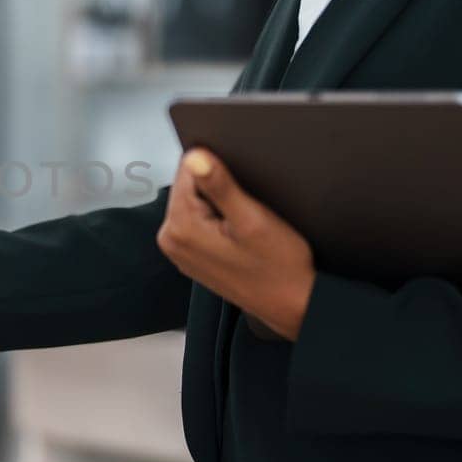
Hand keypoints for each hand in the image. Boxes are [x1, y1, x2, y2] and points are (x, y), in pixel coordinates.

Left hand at [157, 149, 316, 341]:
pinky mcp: (193, 254)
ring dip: (220, 204)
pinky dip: (220, 219)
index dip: (218, 169)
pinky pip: (201, 220)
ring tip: (244, 224)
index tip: (239, 187)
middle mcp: (171, 239)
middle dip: (218, 188)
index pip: (186, 169)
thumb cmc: (277, 268)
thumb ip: (220, 186)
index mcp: (180, 227)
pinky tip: (240, 235)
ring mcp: (180, 249)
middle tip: (246, 211)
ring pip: (197, 201)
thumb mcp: (252, 219)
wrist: (290, 304)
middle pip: (189, 186)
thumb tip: (196, 157)